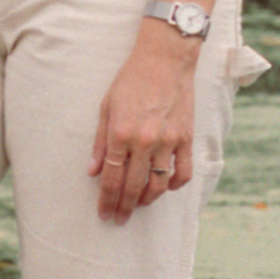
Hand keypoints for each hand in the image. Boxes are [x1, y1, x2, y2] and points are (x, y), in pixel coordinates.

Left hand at [88, 30, 198, 223]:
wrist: (164, 59)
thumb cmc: (131, 80)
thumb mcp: (106, 107)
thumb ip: (100, 143)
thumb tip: (92, 171)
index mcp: (120, 134)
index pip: (111, 179)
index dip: (106, 201)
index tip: (104, 214)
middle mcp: (144, 141)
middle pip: (132, 187)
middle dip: (124, 207)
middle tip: (119, 219)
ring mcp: (168, 141)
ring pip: (158, 185)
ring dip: (147, 200)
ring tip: (139, 204)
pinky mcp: (187, 138)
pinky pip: (184, 172)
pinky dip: (175, 185)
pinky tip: (166, 187)